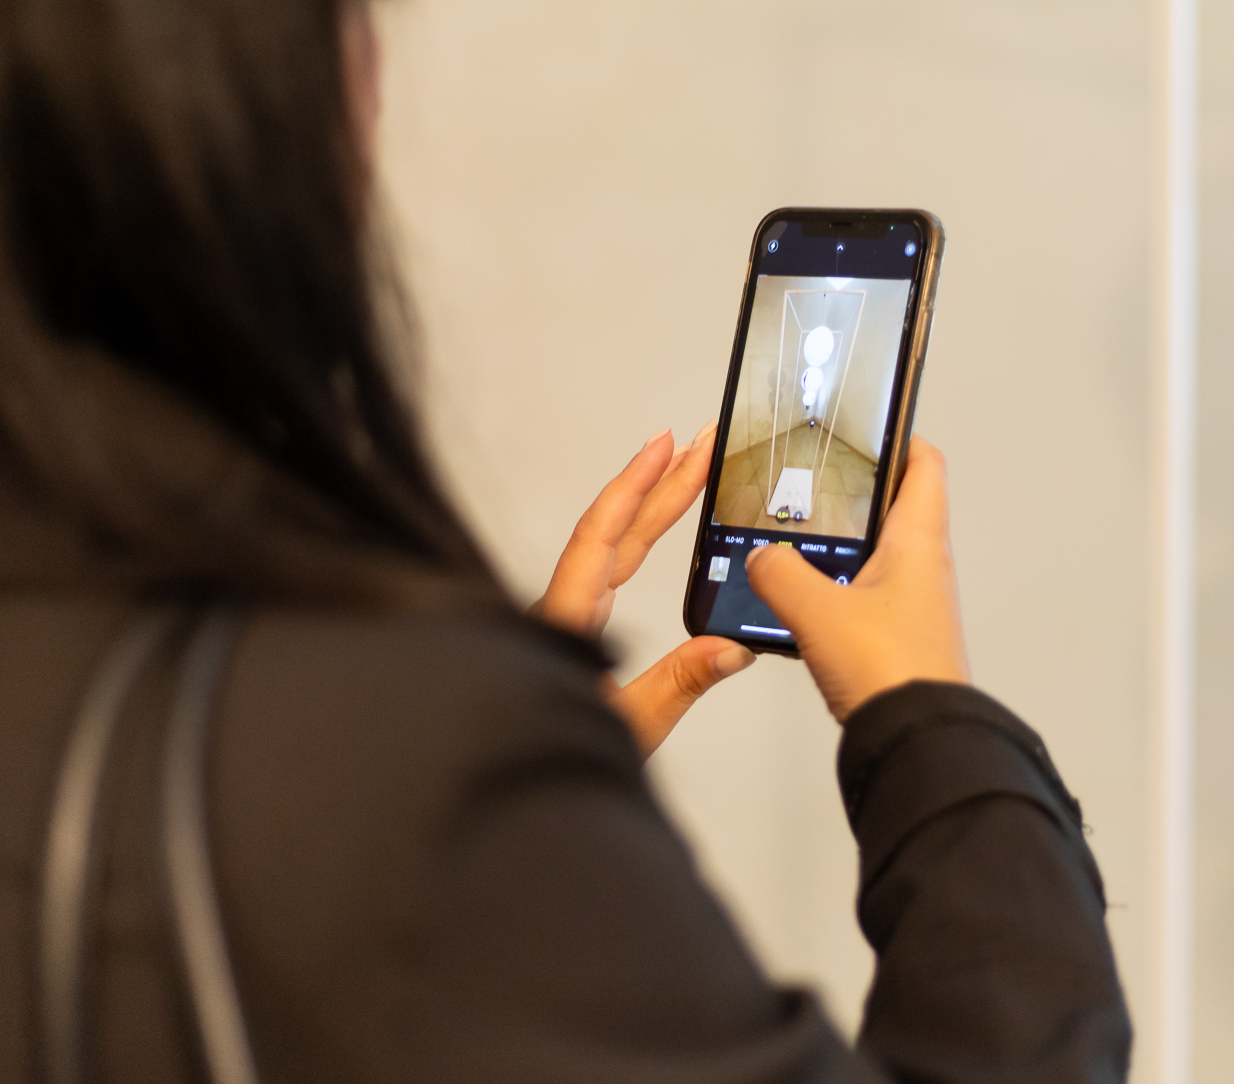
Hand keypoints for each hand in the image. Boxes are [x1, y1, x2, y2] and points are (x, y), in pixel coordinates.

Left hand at [533, 422, 756, 754]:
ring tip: (688, 474)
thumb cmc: (543, 763)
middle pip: (613, 533)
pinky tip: (653, 537)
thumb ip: (677, 685)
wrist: (504, 789)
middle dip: (659, 485)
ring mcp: (564, 620)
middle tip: (697, 445)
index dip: (634, 487)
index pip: (601, 537)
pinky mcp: (570, 634)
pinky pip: (605, 573)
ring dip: (650, 510)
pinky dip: (635, 543)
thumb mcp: (626, 730)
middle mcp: (561, 612)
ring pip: (609, 550)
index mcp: (564, 622)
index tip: (664, 448)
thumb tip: (729, 649)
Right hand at [743, 436, 968, 721]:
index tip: (873, 424)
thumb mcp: (816, 611)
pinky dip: (841, 590)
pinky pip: (870, 599)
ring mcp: (916, 607)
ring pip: (882, 557)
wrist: (918, 743)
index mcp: (918, 542)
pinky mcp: (902, 641)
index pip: (924, 466)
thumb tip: (760, 556)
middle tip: (821, 480)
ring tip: (800, 539)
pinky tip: (807, 603)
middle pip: (899, 509)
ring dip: (847, 545)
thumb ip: (779, 574)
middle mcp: (925, 570)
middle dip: (859, 494)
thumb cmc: (894, 674)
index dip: (901, 438)